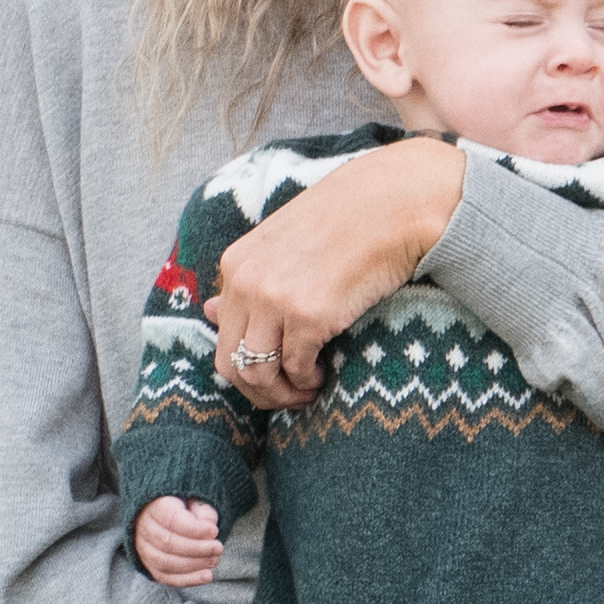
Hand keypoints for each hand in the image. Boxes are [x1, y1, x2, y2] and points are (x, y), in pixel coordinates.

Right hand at [129, 498, 229, 593]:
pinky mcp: (150, 567)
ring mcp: (144, 549)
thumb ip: (203, 511)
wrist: (169, 519)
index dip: (194, 529)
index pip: (171, 520)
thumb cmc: (187, 510)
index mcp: (156, 507)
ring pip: (165, 562)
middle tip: (218, 548)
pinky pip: (165, 578)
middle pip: (168, 543)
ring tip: (214, 560)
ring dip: (194, 565)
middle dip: (198, 549)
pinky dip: (187, 580)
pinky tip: (206, 576)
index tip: (214, 531)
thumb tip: (208, 524)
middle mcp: (145, 528)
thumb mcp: (197, 503)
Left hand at [202, 133, 469, 402]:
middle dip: (258, 392)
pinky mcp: (308, 316)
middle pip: (229, 364)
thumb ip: (248, 280)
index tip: (276, 375)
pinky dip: (308, 382)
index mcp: (236, 265)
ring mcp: (274, 300)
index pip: (222, 336)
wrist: (392, 206)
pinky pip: (296, 368)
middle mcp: (246, 284)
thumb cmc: (346, 223)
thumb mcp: (282, 246)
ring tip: (308, 390)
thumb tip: (210, 311)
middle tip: (289, 398)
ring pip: (256, 374)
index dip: (245, 366)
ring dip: (282, 395)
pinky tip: (325, 374)